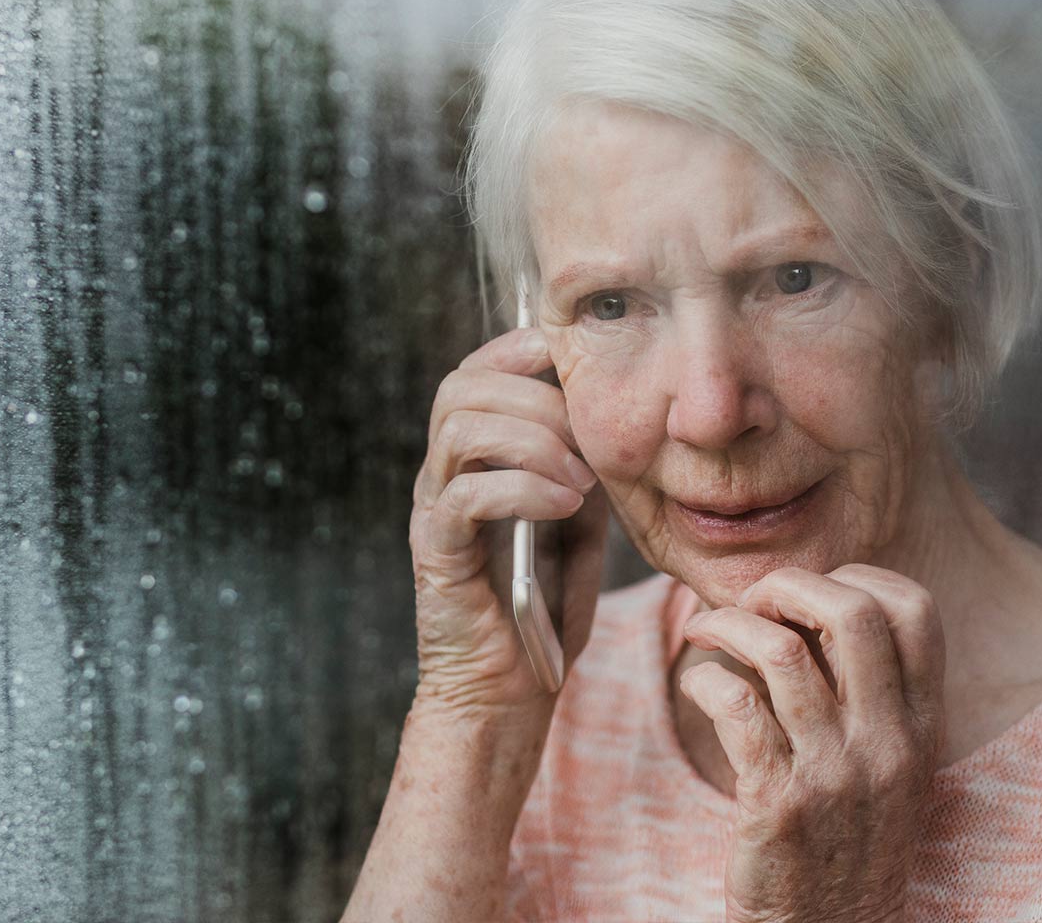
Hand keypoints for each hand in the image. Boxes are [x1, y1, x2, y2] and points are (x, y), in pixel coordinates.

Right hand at [409, 326, 608, 721]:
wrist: (509, 692)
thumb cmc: (542, 608)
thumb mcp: (577, 521)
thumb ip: (580, 466)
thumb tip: (607, 415)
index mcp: (470, 462)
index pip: (471, 376)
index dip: (511, 350)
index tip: (563, 351)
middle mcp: (441, 477)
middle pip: (460, 389)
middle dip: (533, 396)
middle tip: (585, 434)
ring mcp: (434, 513)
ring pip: (459, 432)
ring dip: (532, 440)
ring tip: (579, 478)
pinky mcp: (437, 553)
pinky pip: (467, 496)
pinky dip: (523, 488)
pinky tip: (564, 505)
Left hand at [678, 564, 945, 922]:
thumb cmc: (846, 835)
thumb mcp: (887, 762)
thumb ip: (866, 689)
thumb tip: (807, 600)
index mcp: (923, 726)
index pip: (916, 611)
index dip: (855, 577)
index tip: (806, 593)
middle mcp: (889, 744)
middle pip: (853, 614)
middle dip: (787, 585)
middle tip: (749, 603)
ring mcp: (836, 775)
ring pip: (782, 653)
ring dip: (727, 625)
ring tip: (704, 631)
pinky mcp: (779, 805)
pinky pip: (737, 708)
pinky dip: (704, 679)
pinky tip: (696, 684)